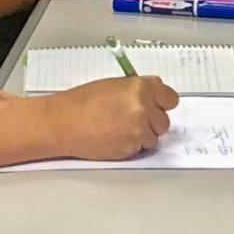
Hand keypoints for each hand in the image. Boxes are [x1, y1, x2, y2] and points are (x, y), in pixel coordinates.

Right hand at [46, 76, 179, 160]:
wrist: (63, 123)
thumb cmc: (82, 102)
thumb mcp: (114, 85)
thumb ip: (137, 89)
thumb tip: (152, 95)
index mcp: (141, 88)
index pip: (170, 98)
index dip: (162, 103)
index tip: (157, 106)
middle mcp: (144, 108)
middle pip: (164, 121)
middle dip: (152, 122)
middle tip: (132, 120)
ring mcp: (139, 130)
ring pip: (154, 137)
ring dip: (142, 135)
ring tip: (119, 129)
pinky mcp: (131, 148)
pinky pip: (140, 148)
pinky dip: (131, 146)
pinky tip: (114, 137)